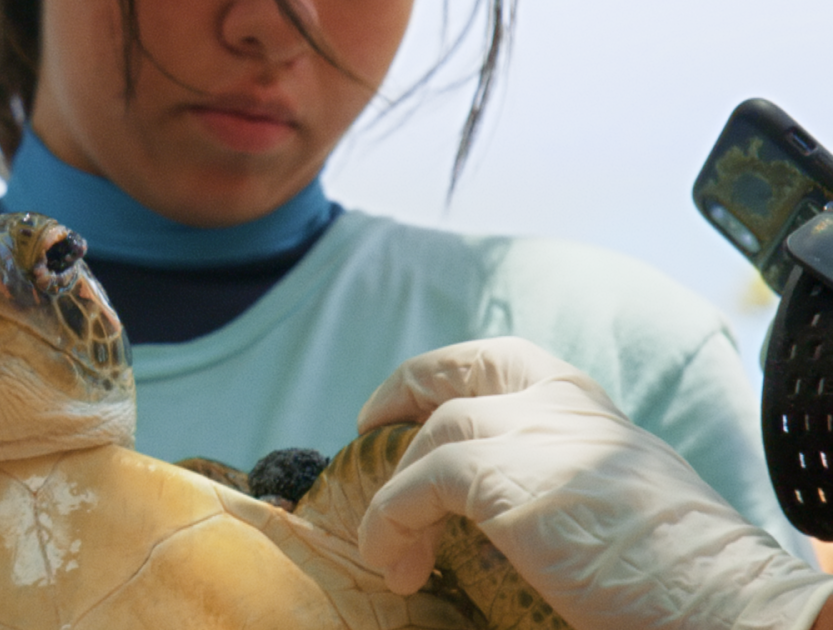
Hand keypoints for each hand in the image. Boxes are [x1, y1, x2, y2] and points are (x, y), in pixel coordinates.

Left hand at [355, 337, 832, 629]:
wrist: (722, 600)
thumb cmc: (677, 569)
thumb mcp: (615, 496)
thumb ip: (563, 476)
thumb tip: (509, 508)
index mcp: (591, 408)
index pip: (505, 360)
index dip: (446, 375)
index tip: (411, 405)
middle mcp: (562, 405)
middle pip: (457, 369)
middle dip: (402, 390)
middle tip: (368, 431)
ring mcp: (534, 433)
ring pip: (430, 435)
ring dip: (395, 494)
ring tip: (392, 551)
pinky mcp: (505, 476)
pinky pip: (413, 487)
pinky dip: (390, 524)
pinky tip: (396, 565)